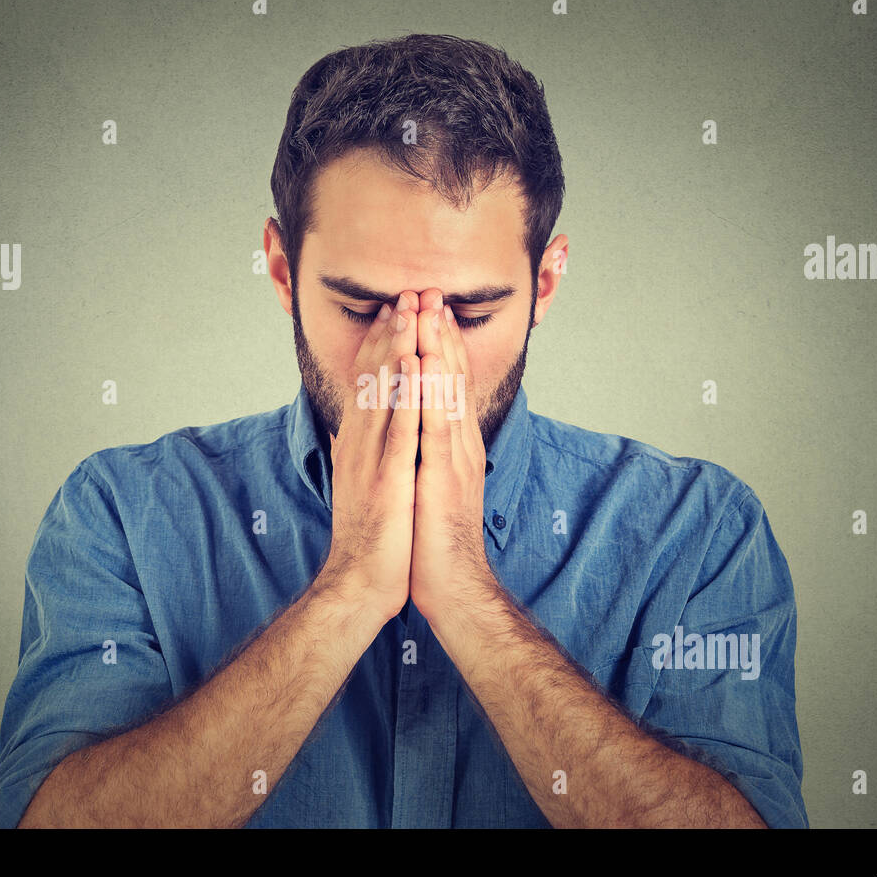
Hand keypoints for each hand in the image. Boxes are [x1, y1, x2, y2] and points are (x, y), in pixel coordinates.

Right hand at [314, 290, 421, 623]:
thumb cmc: (370, 537)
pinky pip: (399, 427)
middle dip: (391, 334)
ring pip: (386, 393)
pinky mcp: (388, 477)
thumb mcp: (362, 483)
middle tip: (405, 294)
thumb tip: (357, 427)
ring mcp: (372, 458)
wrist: (361, 581)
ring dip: (399, 350)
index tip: (394, 311)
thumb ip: (361, 451)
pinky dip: (407, 393)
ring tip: (411, 312)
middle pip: (375, 379)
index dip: (381, 345)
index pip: (369, 384)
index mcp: (358, 444)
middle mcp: (360, 443)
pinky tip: (417, 366)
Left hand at [409, 289, 496, 628]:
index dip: (438, 345)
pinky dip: (430, 392)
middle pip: (450, 379)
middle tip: (430, 292)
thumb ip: (429, 454)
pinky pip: (435, 426)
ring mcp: (453, 458)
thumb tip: (418, 429)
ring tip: (429, 311)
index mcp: (454, 445)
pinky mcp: (441, 476)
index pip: (447, 385)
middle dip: (439, 334)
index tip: (428, 310)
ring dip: (436, 350)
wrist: (451, 585)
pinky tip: (423, 364)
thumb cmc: (435, 540)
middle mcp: (458, 444)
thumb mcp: (432, 485)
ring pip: (445, 393)